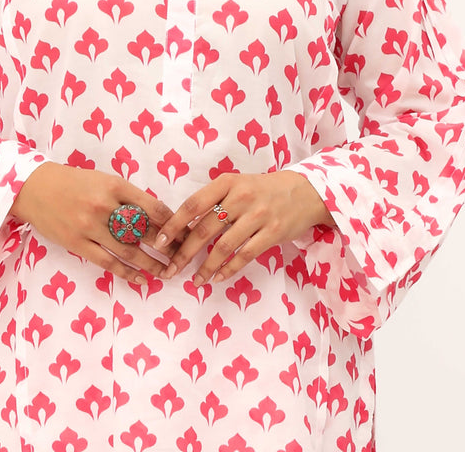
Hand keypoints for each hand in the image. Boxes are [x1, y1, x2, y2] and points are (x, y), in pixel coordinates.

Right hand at [9, 162, 180, 284]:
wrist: (34, 188)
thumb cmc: (74, 182)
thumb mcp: (104, 179)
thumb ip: (128, 196)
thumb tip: (158, 217)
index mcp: (115, 185)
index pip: (154, 207)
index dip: (173, 223)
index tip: (186, 233)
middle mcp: (105, 206)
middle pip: (145, 231)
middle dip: (168, 246)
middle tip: (184, 256)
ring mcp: (90, 226)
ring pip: (129, 250)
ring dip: (152, 264)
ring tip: (167, 273)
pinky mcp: (77, 244)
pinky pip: (107, 262)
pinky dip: (127, 273)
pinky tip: (141, 279)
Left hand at [152, 171, 335, 284]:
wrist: (306, 191)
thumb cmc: (262, 189)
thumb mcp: (236, 184)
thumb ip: (213, 201)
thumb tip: (182, 226)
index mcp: (227, 182)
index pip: (193, 205)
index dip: (174, 225)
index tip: (159, 242)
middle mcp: (241, 197)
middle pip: (204, 229)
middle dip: (184, 253)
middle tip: (171, 269)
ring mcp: (258, 216)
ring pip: (224, 247)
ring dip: (206, 267)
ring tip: (195, 281)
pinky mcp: (273, 233)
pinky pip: (246, 256)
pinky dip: (229, 270)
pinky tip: (218, 278)